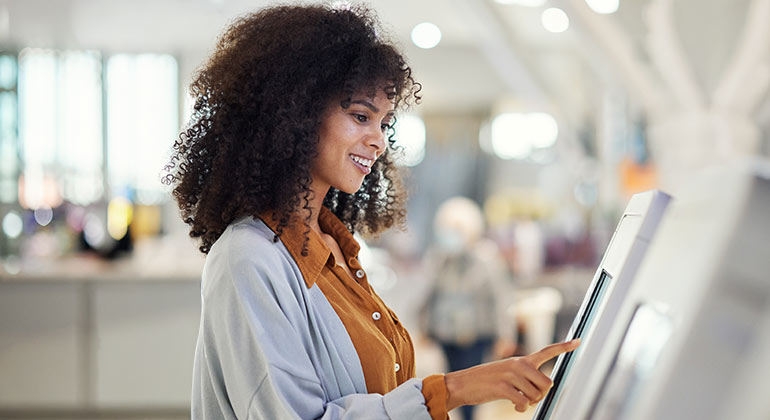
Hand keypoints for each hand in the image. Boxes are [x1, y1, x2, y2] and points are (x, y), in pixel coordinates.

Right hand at [444, 339, 579, 412]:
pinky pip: (523, 402)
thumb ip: (524, 376)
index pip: (546, 351)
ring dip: (528, 403)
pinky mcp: (503, 387)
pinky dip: (520, 408)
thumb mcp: (506, 373)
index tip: (579, 341)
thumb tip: (543, 389)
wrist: (462, 384)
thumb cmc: (487, 381)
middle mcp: (518, 364)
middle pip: (547, 383)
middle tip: (528, 398)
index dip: (564, 347)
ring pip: (536, 395)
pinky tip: (513, 406)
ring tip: (515, 401)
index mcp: (521, 360)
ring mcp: (511, 375)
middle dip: (541, 395)